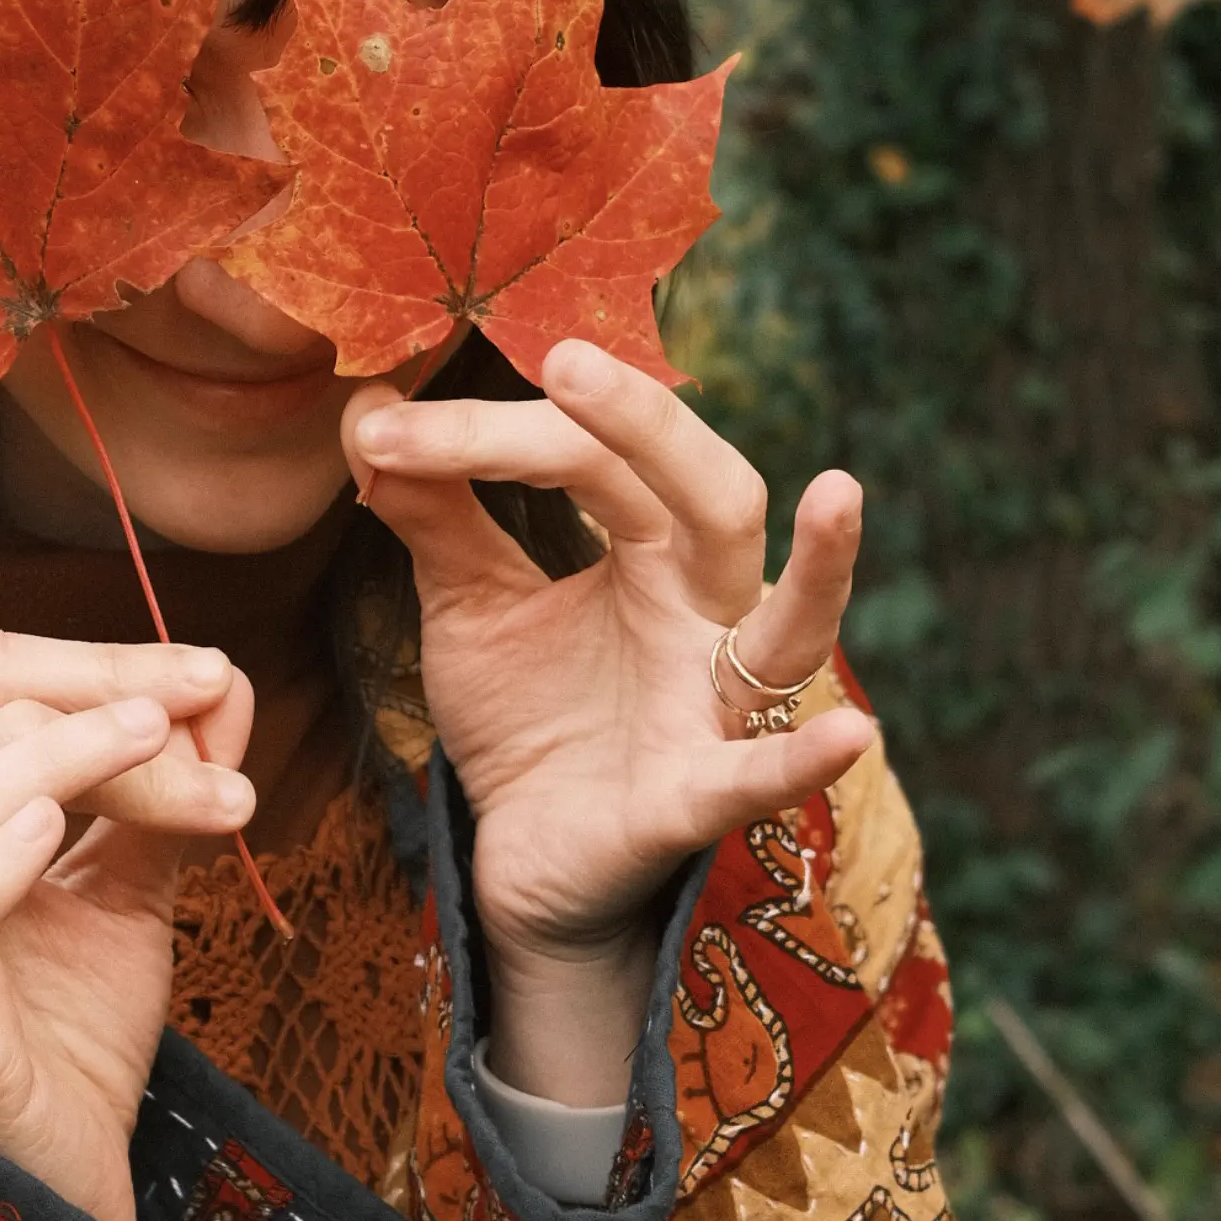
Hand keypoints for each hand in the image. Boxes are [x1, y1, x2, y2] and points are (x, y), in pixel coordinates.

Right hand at [0, 630, 255, 1220]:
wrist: (67, 1176)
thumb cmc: (74, 1024)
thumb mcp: (131, 884)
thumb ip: (171, 788)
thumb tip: (227, 687)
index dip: (101, 657)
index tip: (212, 674)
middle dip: (104, 700)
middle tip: (208, 718)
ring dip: (60, 761)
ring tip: (154, 746)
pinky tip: (53, 828)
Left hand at [347, 343, 868, 1105]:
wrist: (521, 859)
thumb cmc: (524, 718)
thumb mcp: (469, 605)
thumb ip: (435, 514)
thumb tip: (370, 413)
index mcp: (650, 548)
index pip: (594, 457)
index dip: (493, 433)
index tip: (383, 431)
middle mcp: (702, 610)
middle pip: (710, 496)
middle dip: (649, 425)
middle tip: (565, 361)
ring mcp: (710, 702)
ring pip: (788, 625)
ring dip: (824, 565)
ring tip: (839, 492)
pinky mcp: (693, 797)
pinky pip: (758, 778)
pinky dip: (803, 761)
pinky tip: (850, 733)